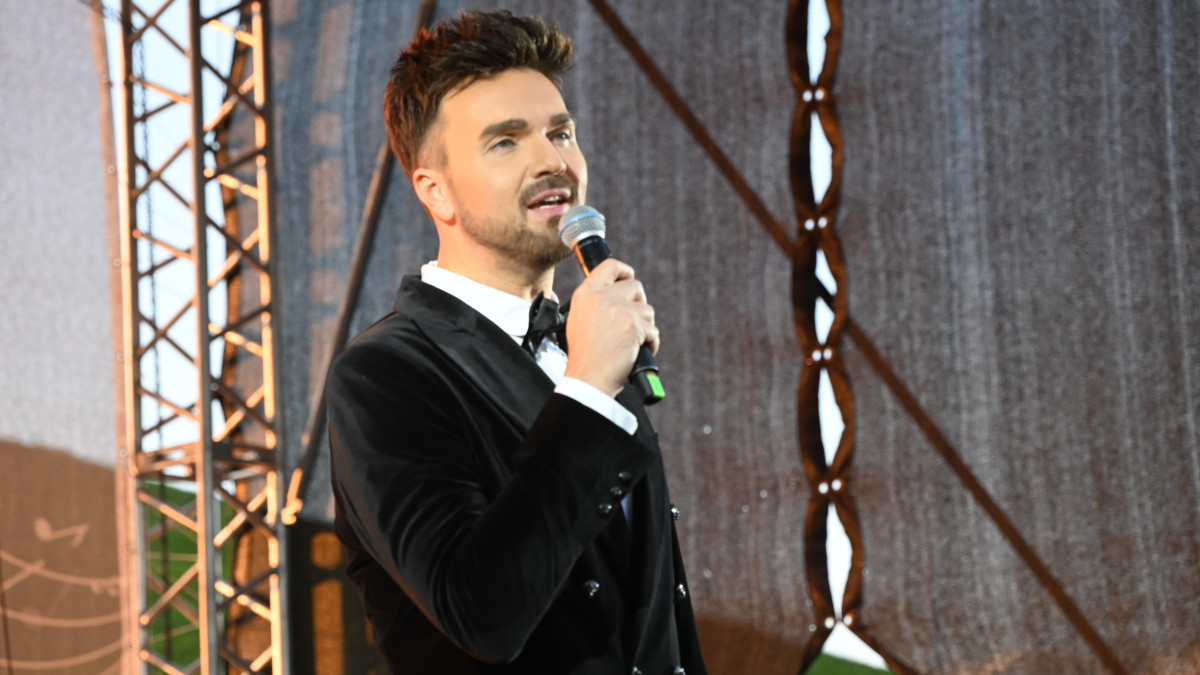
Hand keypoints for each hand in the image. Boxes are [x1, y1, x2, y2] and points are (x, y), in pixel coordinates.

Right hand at [563, 258, 659, 397]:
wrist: (588, 378)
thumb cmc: (585, 355)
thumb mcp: (579, 319)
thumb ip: (594, 302)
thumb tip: (615, 293)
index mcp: (585, 294)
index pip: (610, 266)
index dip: (624, 271)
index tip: (629, 279)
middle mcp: (601, 297)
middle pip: (635, 286)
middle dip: (639, 303)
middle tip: (633, 321)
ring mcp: (619, 310)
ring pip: (647, 310)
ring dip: (645, 326)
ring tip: (632, 342)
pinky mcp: (634, 325)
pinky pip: (653, 330)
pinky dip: (650, 343)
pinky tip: (638, 352)